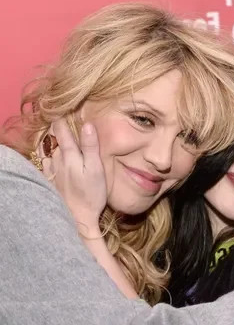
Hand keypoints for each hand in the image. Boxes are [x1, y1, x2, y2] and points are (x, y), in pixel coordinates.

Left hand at [40, 120, 106, 235]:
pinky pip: (46, 161)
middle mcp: (56, 159)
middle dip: (58, 128)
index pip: (61, 129)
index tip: (64, 106)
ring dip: (53, 141)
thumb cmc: (91, 194)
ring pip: (49, 149)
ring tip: (58, 135)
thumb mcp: (96, 169)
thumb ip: (90, 147)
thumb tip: (88, 125)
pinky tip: (53, 156)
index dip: (62, 116)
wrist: (76, 218)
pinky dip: (48, 154)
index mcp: (68, 154)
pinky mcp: (49, 180)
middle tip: (63, 117)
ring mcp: (51, 170)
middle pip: (54, 138)